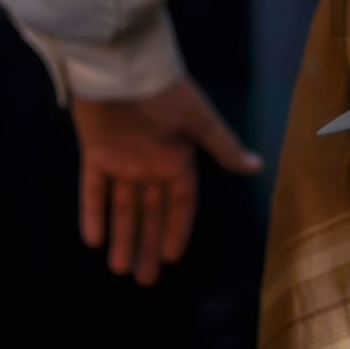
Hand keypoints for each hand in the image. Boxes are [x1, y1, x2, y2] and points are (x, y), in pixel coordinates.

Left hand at [72, 77, 262, 285]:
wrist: (122, 68)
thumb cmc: (165, 93)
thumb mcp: (198, 122)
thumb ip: (223, 147)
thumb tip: (257, 167)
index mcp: (179, 158)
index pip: (181, 202)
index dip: (177, 228)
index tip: (174, 257)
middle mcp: (153, 164)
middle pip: (151, 212)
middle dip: (149, 244)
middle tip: (145, 280)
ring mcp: (124, 160)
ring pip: (123, 207)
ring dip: (122, 236)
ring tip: (118, 270)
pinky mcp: (96, 154)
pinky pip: (94, 190)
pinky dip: (92, 212)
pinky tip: (92, 239)